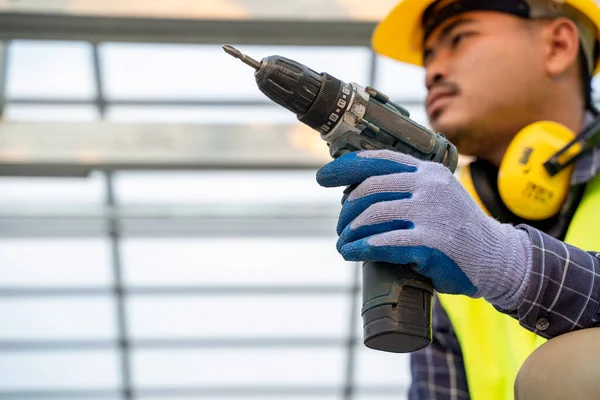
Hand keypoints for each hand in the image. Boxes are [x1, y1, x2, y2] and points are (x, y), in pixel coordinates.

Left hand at [316, 149, 531, 309]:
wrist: (497, 257)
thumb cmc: (457, 228)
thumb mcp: (435, 196)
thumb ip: (406, 189)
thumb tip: (357, 194)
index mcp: (427, 171)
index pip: (378, 160)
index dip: (345, 167)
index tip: (322, 177)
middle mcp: (429, 186)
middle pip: (369, 189)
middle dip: (346, 211)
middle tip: (340, 227)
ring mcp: (431, 213)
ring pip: (372, 216)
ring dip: (350, 232)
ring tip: (343, 244)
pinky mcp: (432, 242)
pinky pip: (384, 243)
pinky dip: (360, 248)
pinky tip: (350, 253)